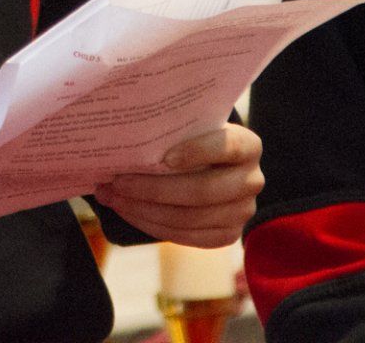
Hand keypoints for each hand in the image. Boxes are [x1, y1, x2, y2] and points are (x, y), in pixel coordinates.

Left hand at [93, 124, 262, 247]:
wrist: (206, 166)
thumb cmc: (191, 139)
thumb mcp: (190, 128)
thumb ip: (171, 129)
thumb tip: (124, 135)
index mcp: (247, 145)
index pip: (227, 146)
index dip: (197, 152)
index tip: (163, 158)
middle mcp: (252, 180)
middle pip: (202, 191)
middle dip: (153, 189)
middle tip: (117, 182)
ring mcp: (242, 212)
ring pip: (189, 218)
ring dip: (144, 210)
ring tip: (112, 197)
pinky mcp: (228, 235)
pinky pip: (187, 236)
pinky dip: (152, 225)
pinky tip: (128, 212)